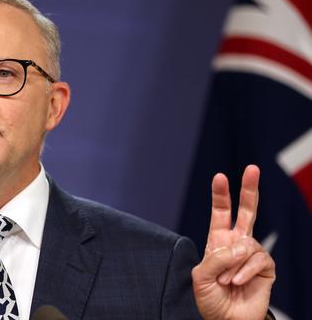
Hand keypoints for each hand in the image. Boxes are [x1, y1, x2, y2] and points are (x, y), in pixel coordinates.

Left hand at [191, 165, 275, 319]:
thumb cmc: (210, 299)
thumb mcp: (202, 275)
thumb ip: (218, 256)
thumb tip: (241, 246)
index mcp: (218, 242)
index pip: (221, 213)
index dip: (221, 195)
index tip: (219, 176)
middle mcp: (236, 244)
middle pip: (246, 212)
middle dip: (249, 190)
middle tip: (252, 168)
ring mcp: (252, 255)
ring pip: (247, 244)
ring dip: (234, 264)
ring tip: (227, 281)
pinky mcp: (266, 268)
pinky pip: (258, 259)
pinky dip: (245, 271)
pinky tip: (238, 283)